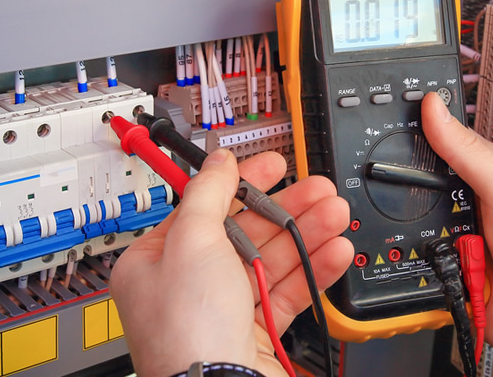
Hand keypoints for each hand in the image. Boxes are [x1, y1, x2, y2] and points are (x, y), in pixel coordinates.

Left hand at [110, 149, 353, 376]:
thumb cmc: (187, 332)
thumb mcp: (192, 242)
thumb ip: (209, 194)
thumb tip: (219, 161)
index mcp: (157, 261)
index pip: (204, 208)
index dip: (242, 183)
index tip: (273, 164)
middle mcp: (187, 286)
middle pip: (244, 232)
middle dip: (286, 209)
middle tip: (318, 190)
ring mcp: (223, 310)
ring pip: (271, 261)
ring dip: (306, 234)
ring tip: (335, 214)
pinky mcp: (255, 331)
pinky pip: (287, 291)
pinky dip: (312, 269)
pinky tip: (333, 251)